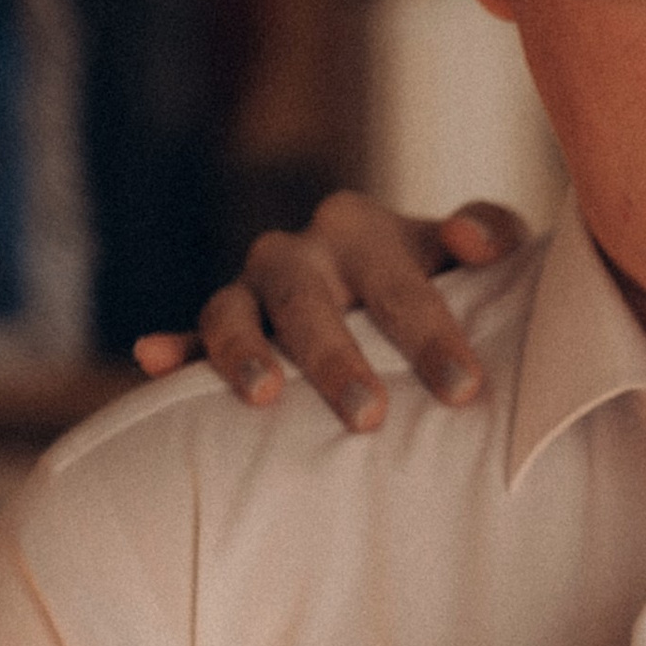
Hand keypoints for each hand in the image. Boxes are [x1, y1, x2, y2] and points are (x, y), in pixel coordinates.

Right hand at [132, 194, 529, 426]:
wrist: (392, 286)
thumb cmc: (447, 276)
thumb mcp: (481, 246)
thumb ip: (491, 232)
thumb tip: (473, 244)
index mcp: (363, 228)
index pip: (399, 287)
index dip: (431, 338)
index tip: (462, 389)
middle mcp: (302, 251)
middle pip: (311, 303)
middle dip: (338, 361)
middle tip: (368, 416)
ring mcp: (254, 287)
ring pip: (235, 312)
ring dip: (246, 352)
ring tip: (264, 396)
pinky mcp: (223, 324)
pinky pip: (192, 336)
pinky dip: (174, 349)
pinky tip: (153, 359)